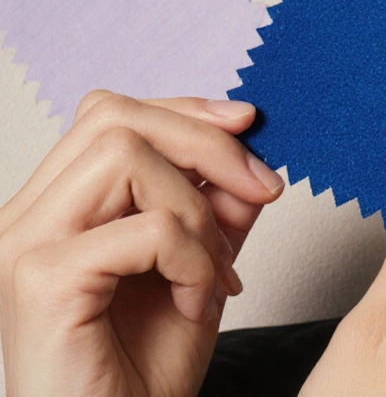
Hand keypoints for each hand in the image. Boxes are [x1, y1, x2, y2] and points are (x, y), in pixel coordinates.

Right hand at [0, 91, 285, 396]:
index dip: (188, 113)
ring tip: (216, 271)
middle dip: (207, 145)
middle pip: (114, 118)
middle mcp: (27, 218)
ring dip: (198, 209)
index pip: (109, 115)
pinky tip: (196, 302)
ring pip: (124, 154)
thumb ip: (217, 208)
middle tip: (262, 190)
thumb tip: (251, 148)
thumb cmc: (140, 374)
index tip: (252, 128)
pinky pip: (147, 228)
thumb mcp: (200, 269)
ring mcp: (25, 245)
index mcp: (56, 208)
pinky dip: (193, 258)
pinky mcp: (42, 280)